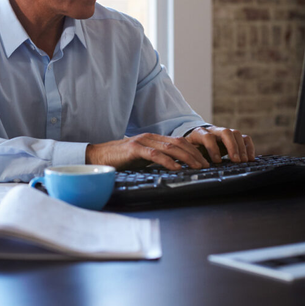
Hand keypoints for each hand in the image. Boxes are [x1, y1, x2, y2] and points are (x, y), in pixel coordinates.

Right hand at [85, 133, 209, 170]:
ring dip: (186, 158)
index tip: (204, 160)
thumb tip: (174, 167)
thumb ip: (156, 160)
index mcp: (153, 139)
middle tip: (206, 165)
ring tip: (197, 167)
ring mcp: (142, 141)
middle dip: (194, 154)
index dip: (193, 150)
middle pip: (178, 143)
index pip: (178, 141)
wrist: (98, 156)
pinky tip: (176, 168)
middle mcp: (150, 137)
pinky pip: (154, 155)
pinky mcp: (134, 149)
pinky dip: (168, 161)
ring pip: (170, 147)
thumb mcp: (142, 159)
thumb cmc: (120, 160)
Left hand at [185, 126, 254, 163]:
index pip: (208, 137)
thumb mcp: (188, 151)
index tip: (217, 161)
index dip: (213, 148)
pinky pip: (244, 138)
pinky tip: (250, 158)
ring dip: (241, 148)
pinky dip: (249, 147)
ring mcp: (224, 132)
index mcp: (199, 133)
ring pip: (235, 133)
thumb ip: (191, 157)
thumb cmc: (191, 147)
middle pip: (225, 132)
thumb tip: (195, 167)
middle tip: (236, 160)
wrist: (194, 137)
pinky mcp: (233, 137)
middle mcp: (213, 130)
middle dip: (232, 146)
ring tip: (243, 161)